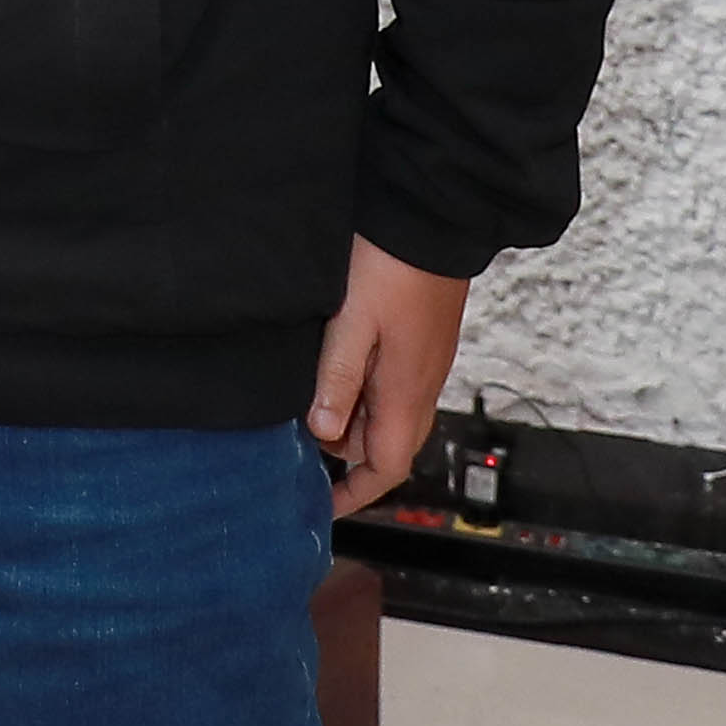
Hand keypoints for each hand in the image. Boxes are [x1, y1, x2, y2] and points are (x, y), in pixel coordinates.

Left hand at [304, 237, 471, 517]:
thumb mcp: (352, 322)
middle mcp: (421, 385)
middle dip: (345, 457)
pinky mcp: (419, 343)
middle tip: (294, 446)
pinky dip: (360, 393)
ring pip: (387, 416)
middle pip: (385, 445)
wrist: (431, 219)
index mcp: (406, 392)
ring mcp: (423, 364)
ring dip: (350, 421)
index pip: (386, 467)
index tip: (322, 505)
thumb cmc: (390, 265)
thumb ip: (338, 378)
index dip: (355, 493)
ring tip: (302, 407)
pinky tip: (329, 372)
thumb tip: (324, 435)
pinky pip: (391, 387)